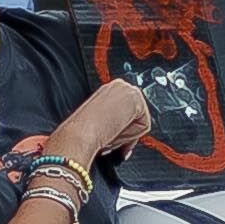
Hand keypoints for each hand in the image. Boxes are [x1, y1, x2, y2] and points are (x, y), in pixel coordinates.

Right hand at [44, 78, 160, 172]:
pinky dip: (132, 135)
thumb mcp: (102, 123)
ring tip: (110, 135)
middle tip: (111, 138)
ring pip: (140, 121)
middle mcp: (120, 85)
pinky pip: (144, 125)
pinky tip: (116, 132)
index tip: (112, 138)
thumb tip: (124, 137)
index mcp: (110, 89)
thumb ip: (114, 121)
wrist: (80, 133)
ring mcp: (129, 90)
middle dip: (127, 131)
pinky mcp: (136, 99)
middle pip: (137, 115)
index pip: (128, 111)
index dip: (122, 129)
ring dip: (127, 134)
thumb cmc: (83, 132)